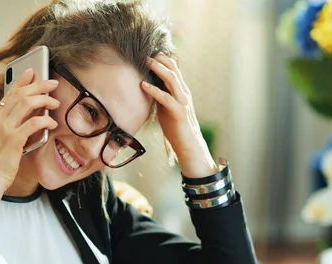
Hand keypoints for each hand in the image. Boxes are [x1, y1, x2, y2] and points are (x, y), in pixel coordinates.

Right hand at [0, 69, 59, 190]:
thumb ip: (9, 127)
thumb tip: (29, 117)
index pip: (9, 93)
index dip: (22, 81)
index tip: (32, 72)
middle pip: (20, 94)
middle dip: (39, 85)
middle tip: (52, 83)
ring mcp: (5, 128)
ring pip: (27, 103)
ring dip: (44, 99)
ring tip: (55, 102)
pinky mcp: (14, 139)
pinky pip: (34, 122)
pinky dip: (45, 119)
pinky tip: (52, 122)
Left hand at [141, 54, 218, 177]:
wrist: (188, 145)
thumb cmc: (176, 127)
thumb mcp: (167, 107)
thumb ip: (161, 96)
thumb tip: (148, 86)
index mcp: (181, 91)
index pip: (174, 70)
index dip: (163, 59)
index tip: (149, 52)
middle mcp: (184, 93)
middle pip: (174, 70)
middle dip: (160, 60)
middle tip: (146, 53)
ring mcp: (183, 102)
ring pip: (172, 80)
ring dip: (158, 69)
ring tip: (146, 62)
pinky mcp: (179, 112)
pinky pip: (166, 98)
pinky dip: (154, 90)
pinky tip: (143, 85)